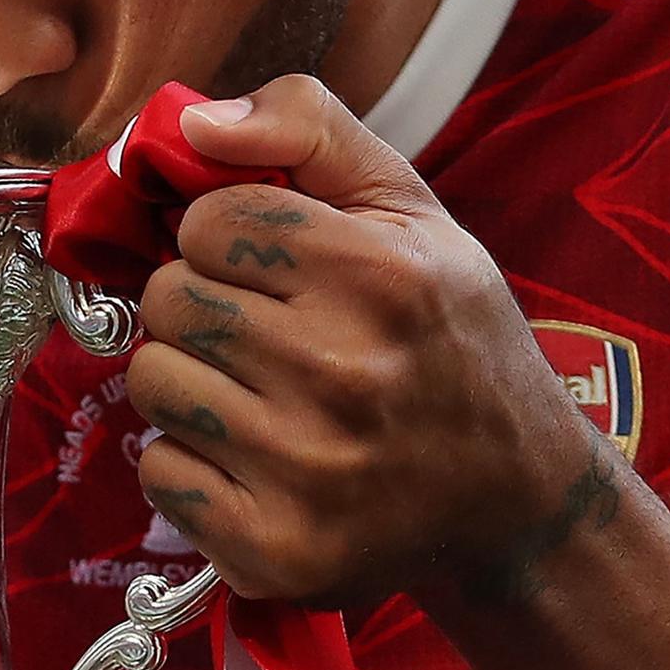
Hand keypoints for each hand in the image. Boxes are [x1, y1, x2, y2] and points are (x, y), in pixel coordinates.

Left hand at [127, 74, 605, 607]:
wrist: (518, 501)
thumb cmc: (448, 337)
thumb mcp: (410, 210)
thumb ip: (306, 130)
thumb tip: (192, 121)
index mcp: (379, 275)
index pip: (208, 220)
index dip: (226, 236)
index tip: (271, 268)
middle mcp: (342, 373)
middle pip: (167, 298)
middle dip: (201, 306)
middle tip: (265, 335)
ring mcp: (305, 470)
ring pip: (150, 380)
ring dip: (189, 381)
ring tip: (261, 395)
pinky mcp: (273, 548)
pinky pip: (157, 468)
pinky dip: (191, 462)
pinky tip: (256, 460)